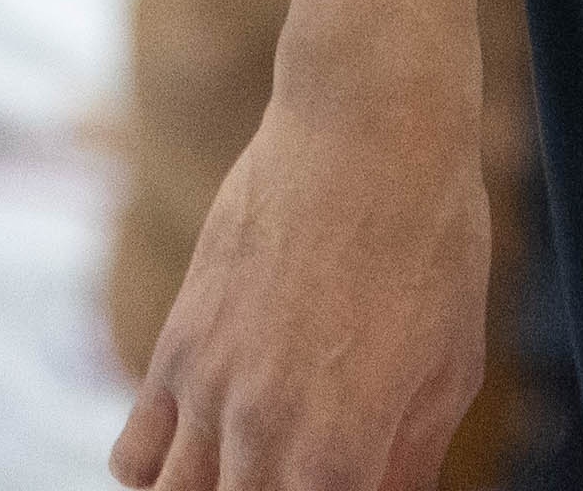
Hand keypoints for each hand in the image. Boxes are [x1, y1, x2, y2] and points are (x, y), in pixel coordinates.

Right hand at [112, 55, 494, 490]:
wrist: (366, 128)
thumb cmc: (431, 239)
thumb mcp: (450, 367)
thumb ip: (409, 462)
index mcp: (341, 456)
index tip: (347, 488)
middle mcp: (262, 437)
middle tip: (299, 475)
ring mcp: (207, 394)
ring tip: (248, 471)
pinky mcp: (175, 348)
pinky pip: (132, 456)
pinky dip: (156, 474)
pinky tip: (201, 453)